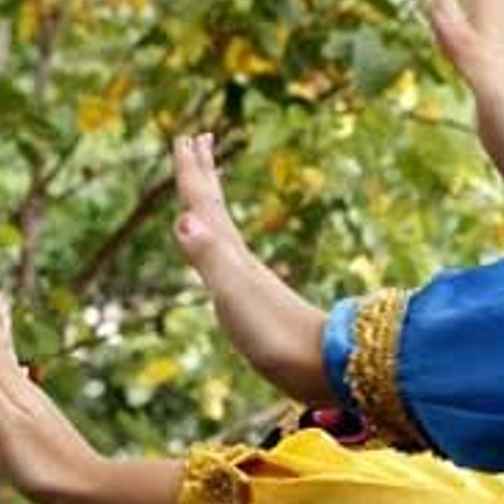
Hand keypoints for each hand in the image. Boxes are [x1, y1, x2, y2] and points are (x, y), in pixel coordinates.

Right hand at [0, 293, 107, 503]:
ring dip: (5, 343)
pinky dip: (14, 371)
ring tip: (1, 326)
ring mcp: (36, 407)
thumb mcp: (5, 433)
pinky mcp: (42, 423)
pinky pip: (21, 385)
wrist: (86, 489)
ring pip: (14, 366)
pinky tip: (19, 375)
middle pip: (6, 352)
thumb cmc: (43, 465)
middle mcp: (26, 394)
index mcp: (13, 393)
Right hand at [171, 133, 331, 403]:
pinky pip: (230, 259)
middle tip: (198, 139)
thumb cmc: (275, 335)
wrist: (320, 367)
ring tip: (208, 187)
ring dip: (214, 204)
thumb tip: (183, 218)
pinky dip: (222, 245)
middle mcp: (240, 261)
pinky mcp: (257, 303)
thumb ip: (210, 257)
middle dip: (205, 175)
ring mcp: (250, 281)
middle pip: (218, 209)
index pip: (205, 205)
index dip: (191, 174)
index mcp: (231, 255)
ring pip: (225, 230)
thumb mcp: (235, 293)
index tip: (185, 137)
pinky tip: (227, 254)